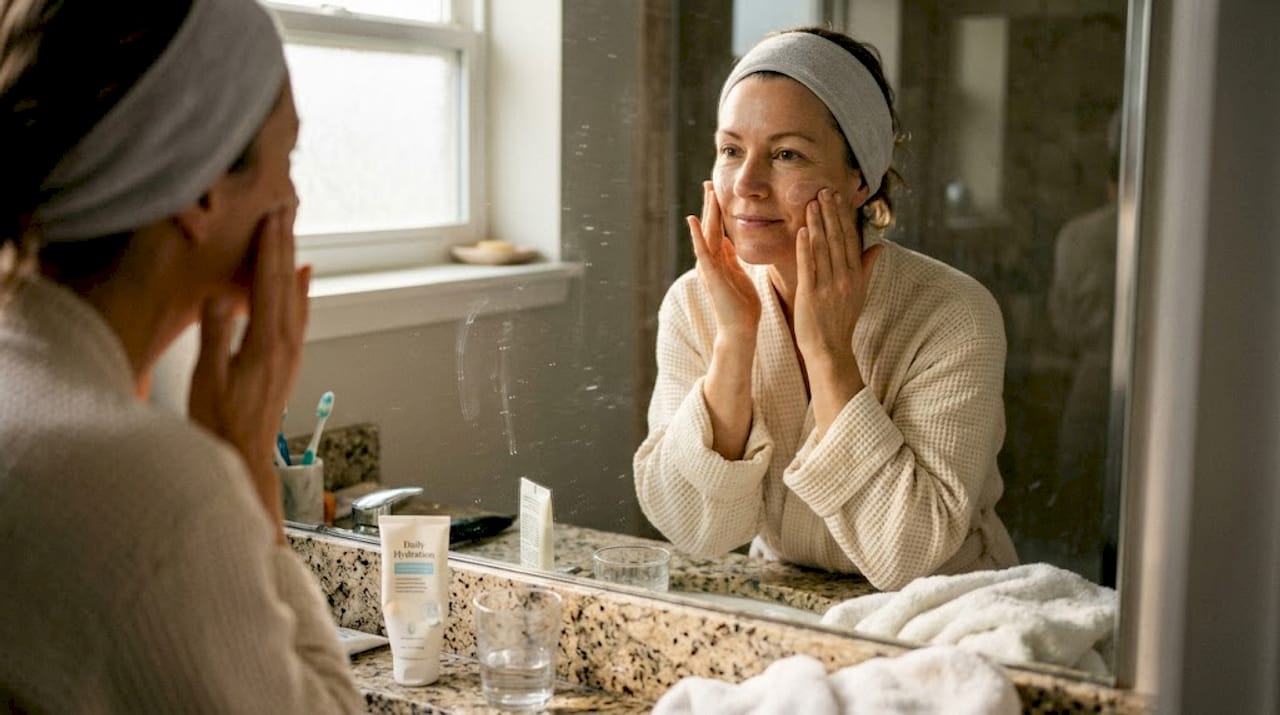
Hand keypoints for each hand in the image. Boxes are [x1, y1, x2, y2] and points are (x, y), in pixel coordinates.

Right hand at [189, 206, 310, 538]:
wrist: (245, 458)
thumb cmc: (220, 423)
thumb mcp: (207, 379)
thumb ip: (216, 335)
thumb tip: (222, 295)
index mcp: (265, 344)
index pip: (269, 284)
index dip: (269, 248)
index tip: (271, 216)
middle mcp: (286, 344)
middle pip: (287, 283)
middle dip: (284, 246)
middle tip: (284, 211)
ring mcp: (291, 353)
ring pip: (296, 296)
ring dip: (291, 263)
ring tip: (289, 235)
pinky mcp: (288, 361)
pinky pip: (298, 314)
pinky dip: (300, 290)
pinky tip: (301, 279)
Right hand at [688, 181, 760, 345]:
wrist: (740, 330)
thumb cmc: (742, 307)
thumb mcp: (739, 275)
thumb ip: (731, 258)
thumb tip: (727, 240)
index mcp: (720, 260)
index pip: (718, 229)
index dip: (717, 210)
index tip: (717, 191)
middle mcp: (711, 261)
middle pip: (710, 227)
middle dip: (710, 204)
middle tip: (709, 182)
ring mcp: (709, 268)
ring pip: (707, 234)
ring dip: (706, 211)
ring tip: (706, 191)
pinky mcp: (710, 275)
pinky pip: (703, 251)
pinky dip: (697, 235)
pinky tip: (693, 219)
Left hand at [794, 189, 881, 432]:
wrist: (830, 351)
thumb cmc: (840, 322)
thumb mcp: (859, 293)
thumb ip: (866, 268)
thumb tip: (879, 247)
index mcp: (855, 275)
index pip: (850, 239)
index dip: (844, 217)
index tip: (838, 197)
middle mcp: (845, 278)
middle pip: (838, 239)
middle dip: (831, 213)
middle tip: (825, 189)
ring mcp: (829, 286)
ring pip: (824, 249)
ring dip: (818, 224)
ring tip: (812, 202)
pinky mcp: (811, 295)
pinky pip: (809, 267)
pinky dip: (806, 248)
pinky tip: (802, 231)